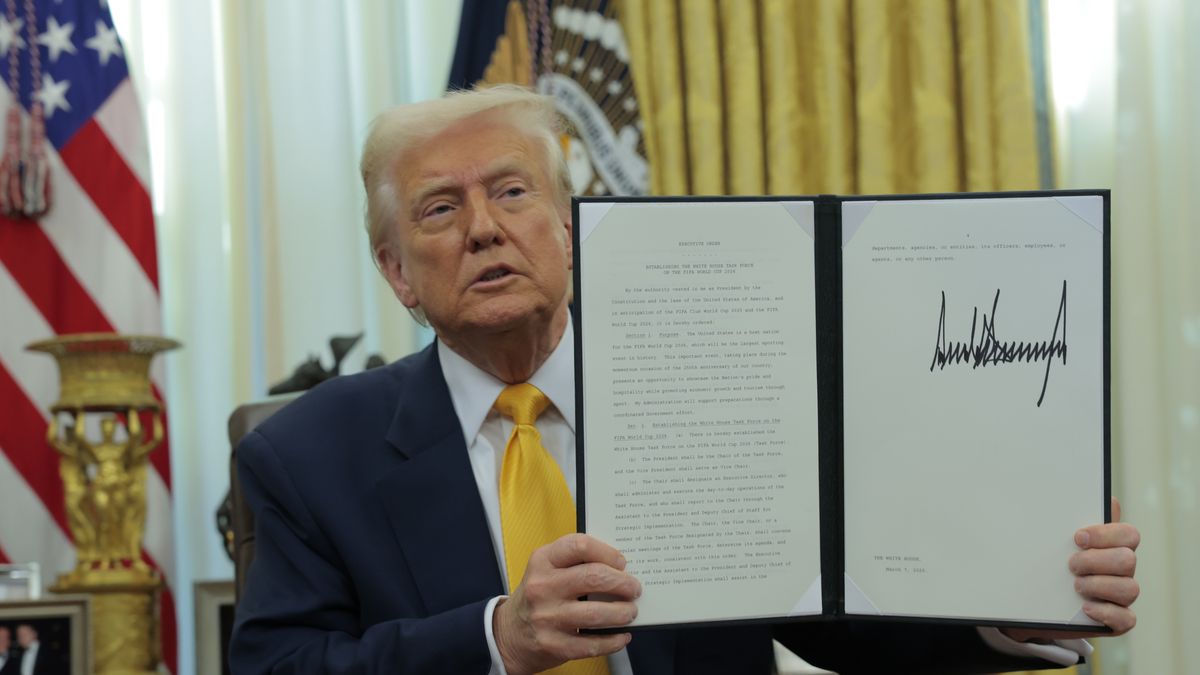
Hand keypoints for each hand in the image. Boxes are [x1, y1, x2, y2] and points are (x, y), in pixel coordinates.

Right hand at [493, 533, 640, 674]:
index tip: (621, 562)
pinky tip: (621, 636)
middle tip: (633, 588)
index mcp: (542, 561)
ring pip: (597, 613)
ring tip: (630, 612)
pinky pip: (592, 644)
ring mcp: (547, 617)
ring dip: (622, 613)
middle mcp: (542, 587)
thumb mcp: (546, 570)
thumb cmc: (537, 597)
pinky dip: (613, 640)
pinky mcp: (553, 644)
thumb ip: (576, 563)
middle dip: (622, 583)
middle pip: (593, 577)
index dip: (607, 553)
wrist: (508, 634)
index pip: (580, 545)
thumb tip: (619, 568)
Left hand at [1003, 497, 1139, 642]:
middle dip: (1097, 561)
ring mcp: (1121, 596)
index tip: (1077, 538)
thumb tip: (1094, 496)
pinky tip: (1085, 607)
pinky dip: (1106, 612)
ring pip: (1130, 589)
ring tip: (1075, 585)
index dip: (1106, 534)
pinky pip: (1126, 619)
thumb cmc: (1048, 563)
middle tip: (1071, 564)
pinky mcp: (1116, 620)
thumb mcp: (1053, 540)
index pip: (1129, 534)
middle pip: (1129, 560)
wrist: (1032, 601)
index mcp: (1112, 546)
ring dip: (1098, 585)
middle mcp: (1121, 570)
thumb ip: (1069, 519)